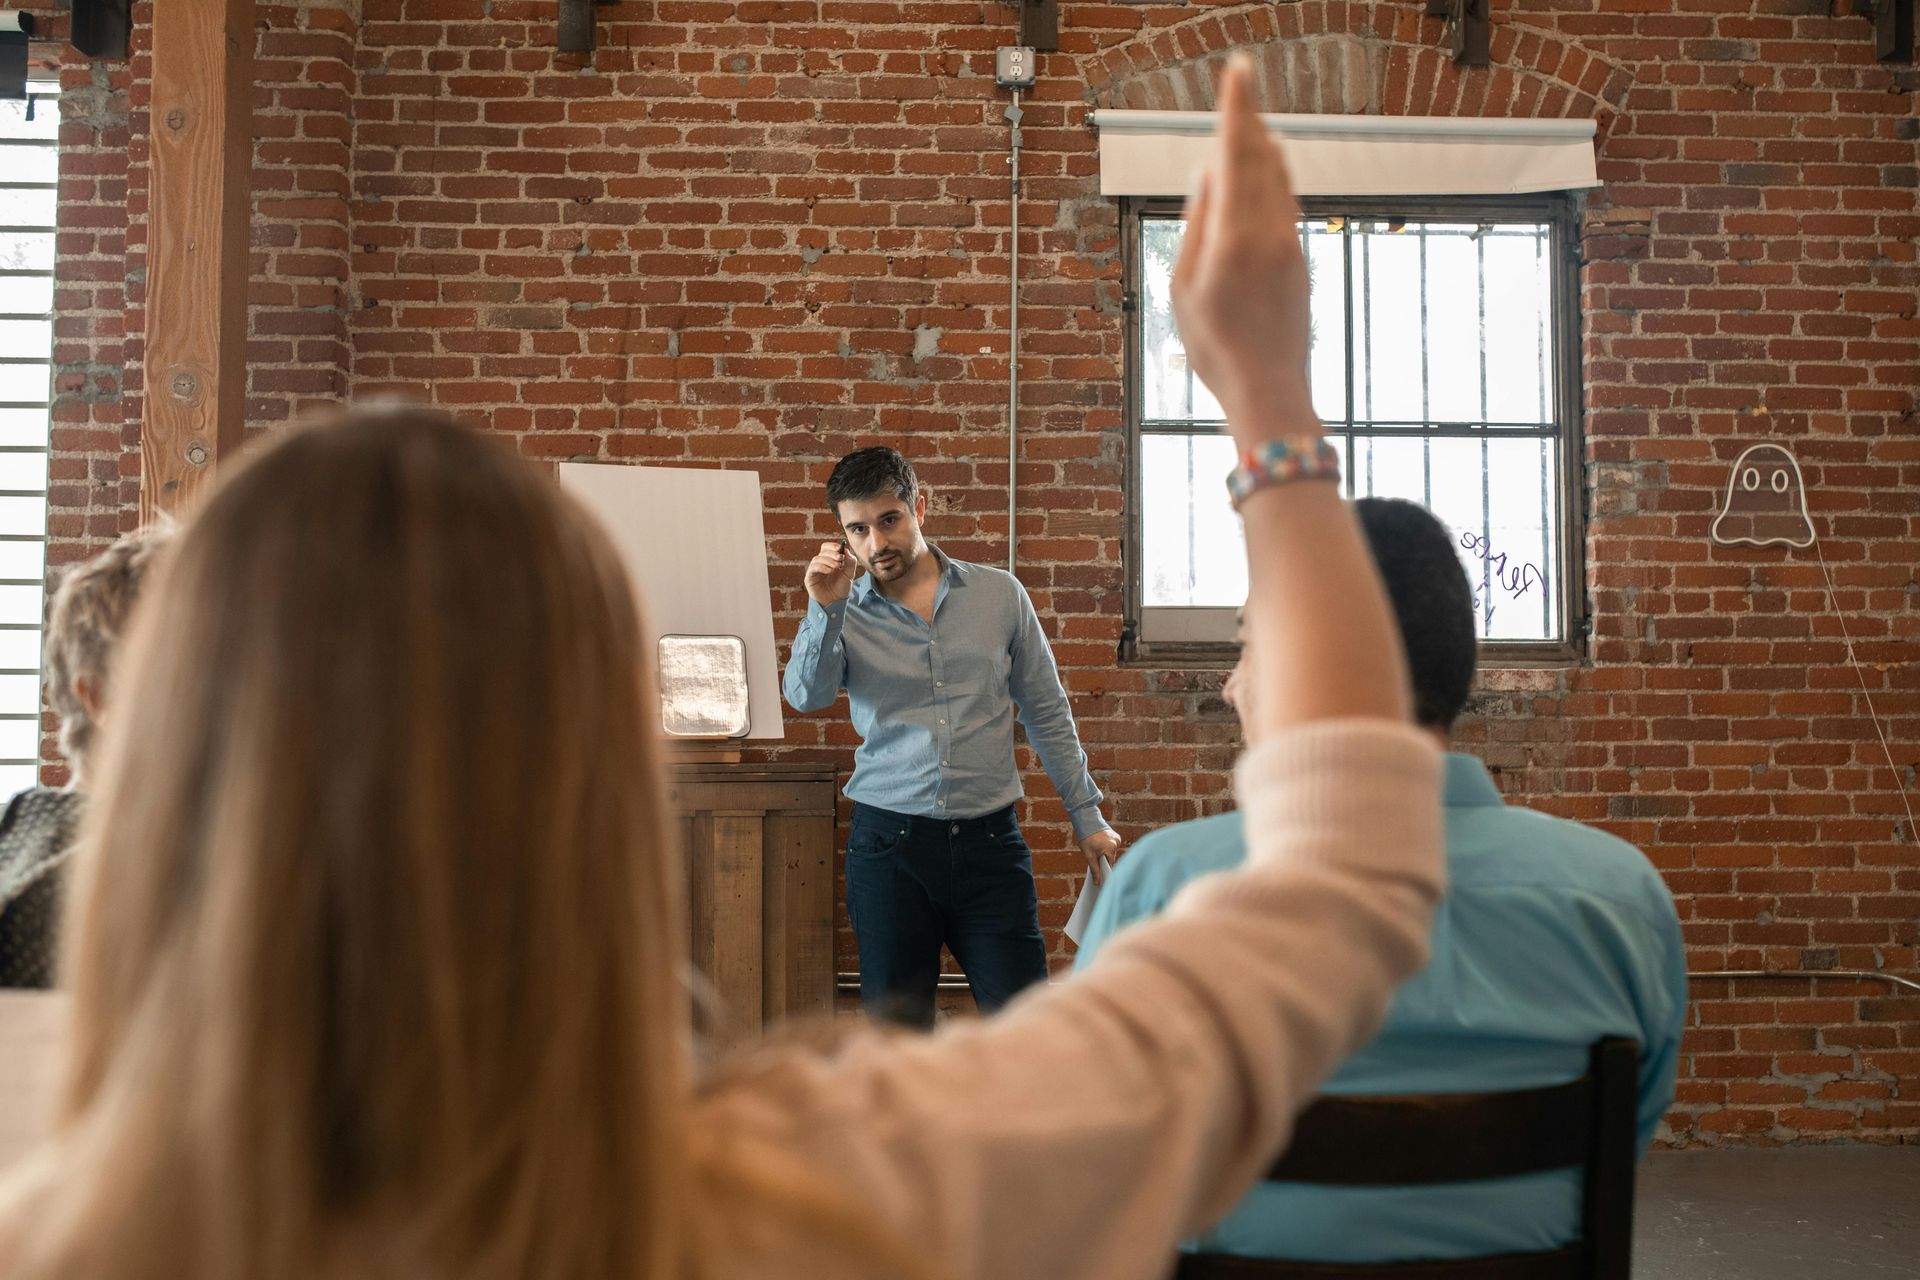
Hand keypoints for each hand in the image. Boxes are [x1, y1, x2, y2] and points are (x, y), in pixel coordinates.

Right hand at [804, 540, 855, 605]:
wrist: (836, 602)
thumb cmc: (842, 588)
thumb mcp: (850, 574)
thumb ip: (850, 561)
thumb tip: (846, 549)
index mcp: (830, 560)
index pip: (827, 548)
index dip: (833, 546)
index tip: (841, 548)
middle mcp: (821, 564)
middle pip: (823, 551)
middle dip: (832, 553)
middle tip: (840, 558)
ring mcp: (815, 570)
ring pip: (817, 558)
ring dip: (828, 560)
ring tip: (836, 567)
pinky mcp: (810, 578)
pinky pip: (813, 568)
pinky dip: (822, 567)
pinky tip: (829, 571)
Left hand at [1079, 829, 1122, 884]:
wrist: (1086, 821)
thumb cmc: (1086, 838)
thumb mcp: (1089, 855)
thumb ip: (1095, 870)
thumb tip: (1097, 883)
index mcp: (1111, 848)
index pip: (1110, 865)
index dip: (1105, 871)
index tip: (1102, 877)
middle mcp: (1116, 843)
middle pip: (1112, 859)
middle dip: (1104, 862)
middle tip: (1096, 863)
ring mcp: (1117, 839)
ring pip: (1112, 853)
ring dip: (1106, 855)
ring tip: (1096, 852)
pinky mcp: (1116, 836)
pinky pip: (1113, 847)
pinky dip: (1107, 849)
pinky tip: (1100, 847)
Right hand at [1170, 53, 1318, 444]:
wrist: (1270, 388)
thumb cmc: (1217, 346)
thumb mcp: (1184, 287)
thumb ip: (1196, 224)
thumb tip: (1207, 175)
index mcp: (1236, 235)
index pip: (1237, 153)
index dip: (1237, 107)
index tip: (1239, 70)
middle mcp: (1270, 230)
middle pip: (1263, 156)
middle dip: (1251, 116)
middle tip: (1243, 82)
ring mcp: (1290, 243)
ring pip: (1279, 177)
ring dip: (1264, 144)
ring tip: (1252, 120)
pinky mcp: (1300, 256)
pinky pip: (1285, 201)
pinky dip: (1272, 177)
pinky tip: (1265, 172)